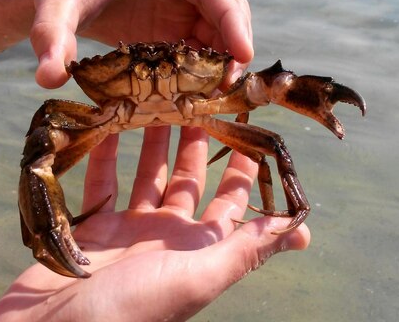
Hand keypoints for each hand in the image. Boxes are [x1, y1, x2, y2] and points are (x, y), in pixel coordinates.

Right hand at [0, 126, 309, 320]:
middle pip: (188, 179)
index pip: (231, 198)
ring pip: (147, 175)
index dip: (243, 163)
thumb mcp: (199, 276)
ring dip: (153, 142)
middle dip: (196, 140)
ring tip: (159, 101)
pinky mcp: (94, 228)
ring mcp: (130, 232)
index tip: (248, 123)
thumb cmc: (133, 309)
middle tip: (199, 98)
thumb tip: (303, 230)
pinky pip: (103, 183)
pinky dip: (107, 155)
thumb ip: (248, 249)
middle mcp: (169, 237)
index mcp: (199, 247)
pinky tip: (111, 124)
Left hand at [29, 0, 252, 87]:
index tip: (242, 54)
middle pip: (226, 10)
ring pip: (218, 34)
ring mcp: (179, 10)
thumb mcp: (58, 0)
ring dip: (221, 64)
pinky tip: (195, 97)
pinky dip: (202, 73)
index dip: (230, 20)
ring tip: (214, 96)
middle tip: (226, 84)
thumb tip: (48, 76)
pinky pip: (199, 51)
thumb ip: (52, 32)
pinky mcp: (172, 32)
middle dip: (234, 45)